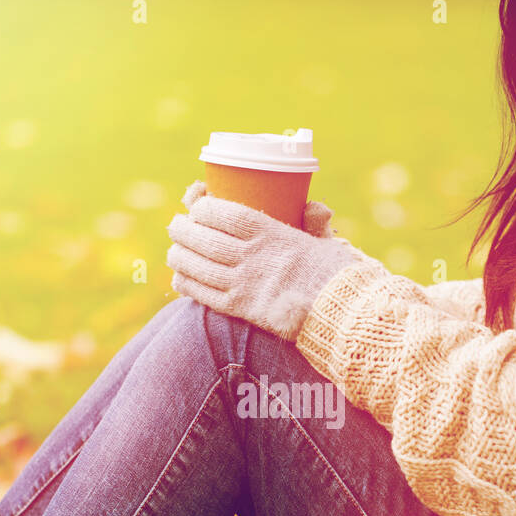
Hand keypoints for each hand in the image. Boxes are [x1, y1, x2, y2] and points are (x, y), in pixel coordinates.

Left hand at [166, 181, 367, 340]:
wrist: (342, 313)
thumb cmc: (336, 275)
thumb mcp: (327, 242)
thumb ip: (316, 223)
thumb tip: (317, 208)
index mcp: (273, 234)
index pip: (227, 214)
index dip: (204, 207)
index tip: (195, 202)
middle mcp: (256, 257)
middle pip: (206, 239)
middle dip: (184, 230)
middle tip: (176, 225)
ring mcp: (247, 284)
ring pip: (200, 266)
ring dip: (180, 256)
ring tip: (173, 250)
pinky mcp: (243, 309)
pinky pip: (205, 295)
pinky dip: (187, 285)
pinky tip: (178, 278)